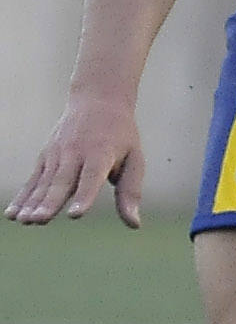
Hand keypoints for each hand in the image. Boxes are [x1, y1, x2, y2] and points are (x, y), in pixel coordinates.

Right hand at [5, 94, 143, 227]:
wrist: (98, 100)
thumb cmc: (121, 135)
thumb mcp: (134, 158)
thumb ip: (130, 190)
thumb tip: (134, 224)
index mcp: (101, 153)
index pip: (91, 176)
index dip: (84, 196)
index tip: (75, 214)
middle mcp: (76, 152)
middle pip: (62, 181)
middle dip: (51, 202)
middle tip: (40, 220)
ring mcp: (58, 153)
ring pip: (44, 182)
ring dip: (33, 203)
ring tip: (25, 221)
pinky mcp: (45, 157)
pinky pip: (33, 180)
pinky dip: (22, 197)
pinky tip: (12, 215)